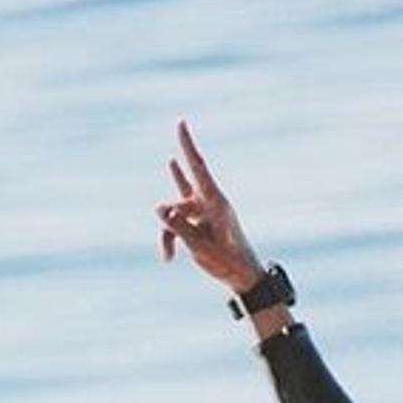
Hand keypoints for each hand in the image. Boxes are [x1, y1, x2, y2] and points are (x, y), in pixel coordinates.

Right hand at [155, 119, 262, 291]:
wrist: (243, 279)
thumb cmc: (228, 262)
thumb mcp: (200, 247)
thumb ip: (178, 225)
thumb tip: (159, 206)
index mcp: (216, 203)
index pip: (197, 169)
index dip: (187, 146)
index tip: (180, 123)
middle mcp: (209, 203)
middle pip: (187, 179)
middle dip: (182, 157)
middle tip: (181, 123)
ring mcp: (203, 212)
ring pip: (175, 211)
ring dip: (168, 233)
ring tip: (167, 257)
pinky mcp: (199, 223)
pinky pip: (177, 223)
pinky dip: (170, 239)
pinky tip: (167, 258)